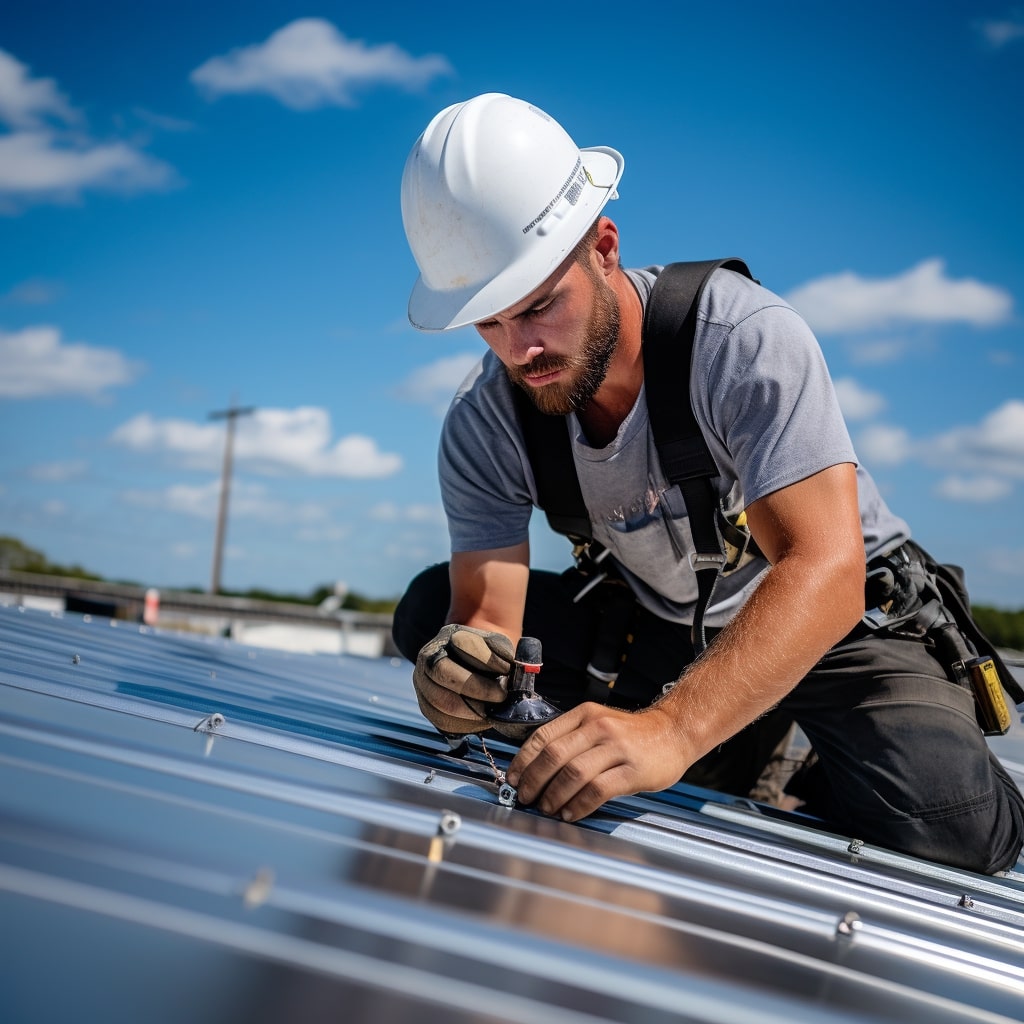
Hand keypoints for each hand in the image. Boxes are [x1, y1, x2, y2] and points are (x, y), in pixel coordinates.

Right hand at [413, 624, 513, 734]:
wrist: (478, 670)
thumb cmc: (492, 658)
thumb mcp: (500, 648)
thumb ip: (504, 655)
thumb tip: (513, 670)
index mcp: (450, 635)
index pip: (461, 643)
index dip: (486, 659)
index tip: (507, 670)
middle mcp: (429, 656)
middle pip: (444, 672)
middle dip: (477, 688)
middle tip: (501, 695)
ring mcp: (423, 682)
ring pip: (440, 700)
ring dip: (471, 710)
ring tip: (492, 711)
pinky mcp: (426, 706)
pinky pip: (441, 720)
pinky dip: (464, 724)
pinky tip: (481, 719)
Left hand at [506, 703, 692, 820]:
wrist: (674, 732)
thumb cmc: (632, 734)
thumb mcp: (599, 723)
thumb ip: (572, 739)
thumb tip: (536, 768)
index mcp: (584, 714)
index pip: (543, 736)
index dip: (523, 760)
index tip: (513, 779)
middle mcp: (598, 727)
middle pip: (553, 756)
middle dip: (534, 781)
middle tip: (526, 798)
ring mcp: (616, 748)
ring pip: (572, 773)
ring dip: (554, 796)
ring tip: (547, 809)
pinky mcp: (632, 770)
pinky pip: (597, 790)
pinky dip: (579, 805)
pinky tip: (571, 814)